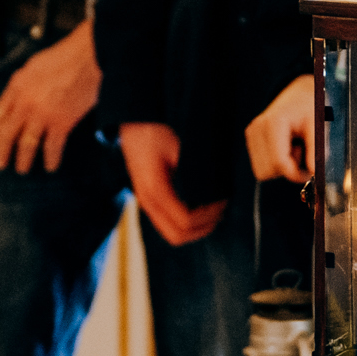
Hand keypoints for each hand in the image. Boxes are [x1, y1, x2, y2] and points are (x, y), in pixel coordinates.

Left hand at [0, 20, 100, 172]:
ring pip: (27, 144)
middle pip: (7, 133)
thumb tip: (18, 99)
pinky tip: (51, 165)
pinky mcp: (62, 122)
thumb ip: (23, 85)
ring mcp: (43, 114)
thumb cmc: (64, 57)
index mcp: (17, 86)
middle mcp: (26, 102)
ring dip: (23, 160)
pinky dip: (51, 159)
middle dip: (1, 152)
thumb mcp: (33, 66)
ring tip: (22, 168)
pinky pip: (52, 147)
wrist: (87, 56)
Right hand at [119, 122, 224, 246]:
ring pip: (172, 233)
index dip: (207, 217)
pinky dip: (186, 222)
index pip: (184, 220)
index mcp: (155, 189)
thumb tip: (218, 191)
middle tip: (220, 211)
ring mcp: (146, 202)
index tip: (222, 202)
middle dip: (202, 228)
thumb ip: (196, 172)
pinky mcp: (150, 199)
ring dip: (195, 228)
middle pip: (177, 236)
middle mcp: (148, 201)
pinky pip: (168, 222)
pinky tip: (200, 208)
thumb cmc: (157, 129)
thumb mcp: (180, 147)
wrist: (134, 119)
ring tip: (213, 212)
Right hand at [244, 75, 314, 184]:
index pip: (279, 162)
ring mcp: (252, 134)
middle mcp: (258, 129)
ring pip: (262, 172)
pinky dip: (274, 164)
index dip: (295, 173)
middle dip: (287, 170)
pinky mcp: (251, 140)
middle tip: (302, 155)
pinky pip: (260, 166)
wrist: (298, 94)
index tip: (309, 171)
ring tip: (293, 150)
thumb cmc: (308, 107)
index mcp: (274, 123)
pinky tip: (285, 149)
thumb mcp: (317, 126)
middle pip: (268, 171)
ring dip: (280, 168)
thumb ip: (316, 150)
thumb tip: (315, 173)